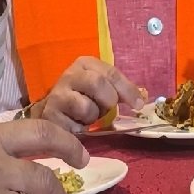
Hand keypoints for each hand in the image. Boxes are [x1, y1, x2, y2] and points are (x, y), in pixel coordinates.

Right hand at [30, 56, 144, 132]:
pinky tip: (76, 125)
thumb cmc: (81, 97)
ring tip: (87, 117)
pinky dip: (80, 129)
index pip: (111, 72)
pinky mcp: (50, 115)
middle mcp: (70, 75)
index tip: (138, 105)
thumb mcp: (100, 88)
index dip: (127, 89)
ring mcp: (57, 95)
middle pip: (98, 83)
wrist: (50, 110)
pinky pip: (74, 126)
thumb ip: (119, 90)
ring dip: (93, 117)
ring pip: (86, 107)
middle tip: (108, 109)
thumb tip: (142, 98)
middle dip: (108, 100)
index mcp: (85, 64)